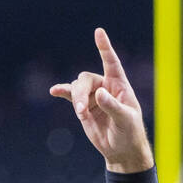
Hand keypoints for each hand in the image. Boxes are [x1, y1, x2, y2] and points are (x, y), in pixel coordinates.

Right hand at [49, 28, 153, 172]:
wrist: (121, 150)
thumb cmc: (129, 133)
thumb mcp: (125, 121)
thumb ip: (113, 106)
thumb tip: (99, 93)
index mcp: (119, 86)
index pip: (112, 63)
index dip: (105, 48)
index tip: (99, 32)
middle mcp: (104, 87)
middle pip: (86, 79)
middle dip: (81, 93)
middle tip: (81, 110)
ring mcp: (92, 96)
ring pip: (77, 87)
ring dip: (76, 99)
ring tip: (81, 114)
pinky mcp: (83, 106)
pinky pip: (69, 94)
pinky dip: (62, 92)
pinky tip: (54, 91)